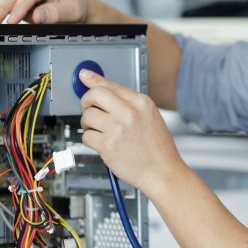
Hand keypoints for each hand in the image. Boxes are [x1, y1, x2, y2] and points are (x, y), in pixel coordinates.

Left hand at [78, 69, 180, 191]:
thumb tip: (106, 91)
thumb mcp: (150, 117)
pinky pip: (87, 136)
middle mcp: (130, 113)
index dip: (94, 80)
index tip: (84, 76)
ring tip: (101, 131)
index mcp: (142, 103)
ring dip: (89, 124)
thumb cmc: (158, 147)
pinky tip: (103, 144)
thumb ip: (129, 103)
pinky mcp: (108, 146)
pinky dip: (91, 140)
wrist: (163, 171)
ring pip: (87, 116)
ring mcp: (118, 129)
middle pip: (95, 95)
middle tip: (90, 109)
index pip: (111, 85)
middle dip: (87, 101)